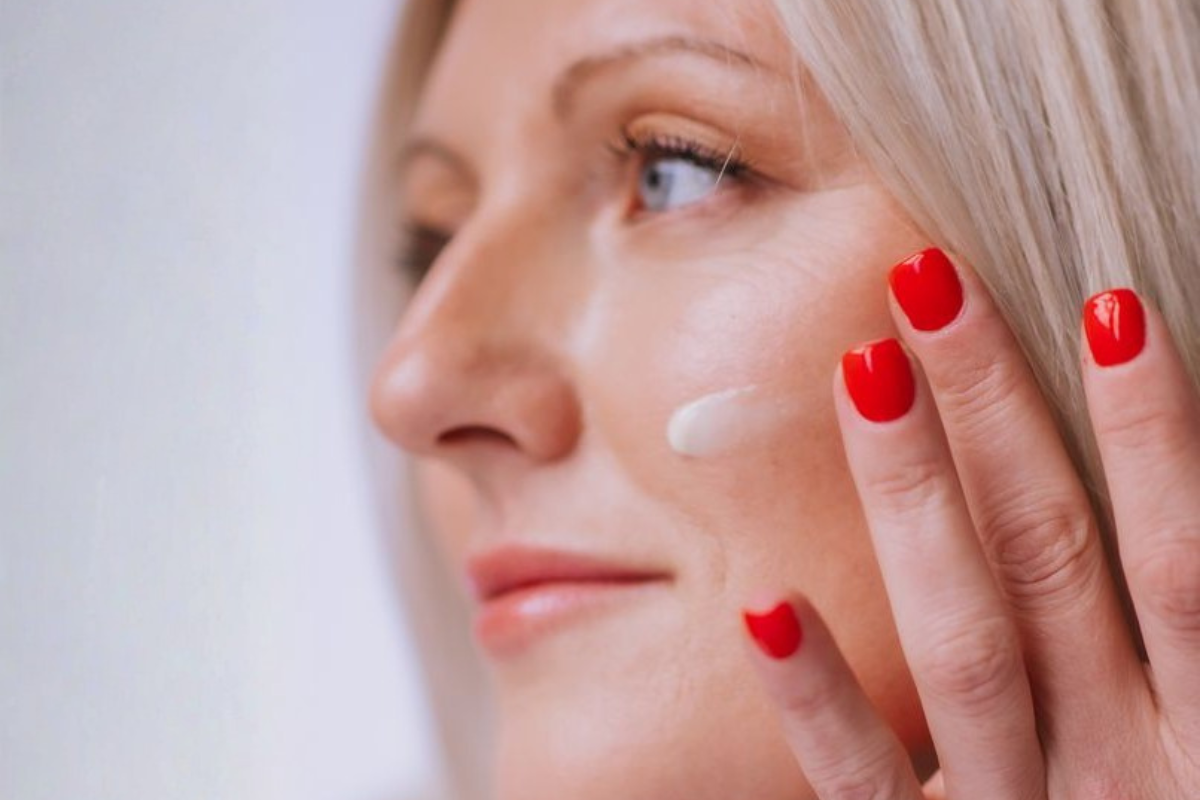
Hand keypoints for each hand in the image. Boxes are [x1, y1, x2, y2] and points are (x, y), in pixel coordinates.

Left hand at [740, 249, 1199, 798]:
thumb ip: (1196, 627)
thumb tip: (1190, 524)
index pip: (1179, 554)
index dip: (1156, 430)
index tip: (1103, 302)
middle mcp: (1127, 768)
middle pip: (1055, 557)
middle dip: (998, 413)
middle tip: (929, 279)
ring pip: (965, 639)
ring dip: (915, 501)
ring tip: (863, 373)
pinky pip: (867, 782)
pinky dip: (818, 697)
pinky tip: (755, 600)